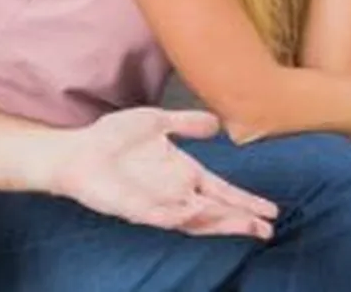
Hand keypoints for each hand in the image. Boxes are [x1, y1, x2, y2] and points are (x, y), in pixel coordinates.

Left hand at [49, 108, 277, 238]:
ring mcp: (158, 203)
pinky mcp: (137, 210)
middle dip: (241, 219)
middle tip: (267, 228)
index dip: (245, 200)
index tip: (272, 209)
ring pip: (196, 219)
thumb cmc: (112, 136)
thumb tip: (217, 122)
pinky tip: (197, 215)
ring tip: (247, 227)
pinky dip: (180, 218)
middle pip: (215, 210)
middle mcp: (175, 192)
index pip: (221, 190)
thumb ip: (186, 123)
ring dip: (220, 223)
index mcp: (183, 172)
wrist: (78, 149)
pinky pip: (164, 218)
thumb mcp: (155, 122)